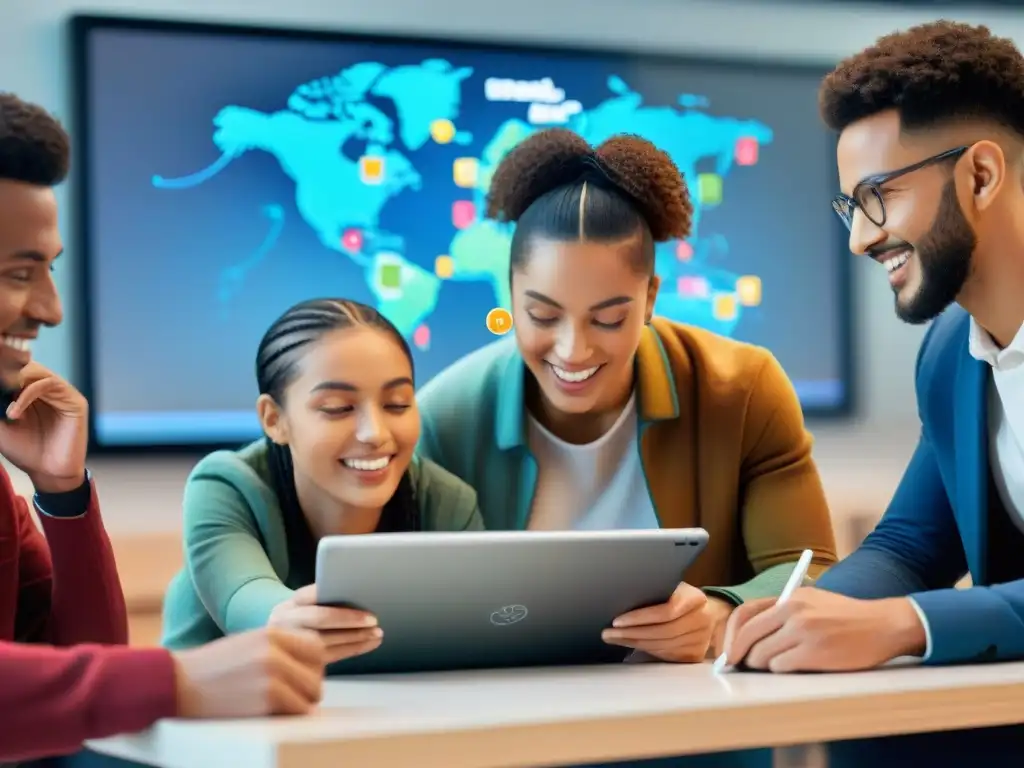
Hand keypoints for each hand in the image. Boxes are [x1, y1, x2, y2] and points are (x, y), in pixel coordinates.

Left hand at [0, 363, 87, 493]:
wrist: (48, 473)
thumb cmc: (24, 450)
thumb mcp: (0, 423)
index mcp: (31, 390)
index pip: (14, 369)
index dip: (1, 372)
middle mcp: (48, 388)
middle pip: (23, 365)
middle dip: (4, 376)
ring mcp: (63, 392)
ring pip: (35, 371)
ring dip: (12, 383)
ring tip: (2, 405)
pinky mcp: (74, 400)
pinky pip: (48, 384)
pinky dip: (26, 394)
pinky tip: (14, 412)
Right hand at [173, 627, 326, 716]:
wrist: (178, 684)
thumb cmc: (214, 668)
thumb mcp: (249, 644)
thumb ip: (281, 648)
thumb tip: (316, 663)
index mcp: (272, 633)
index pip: (315, 647)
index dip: (311, 665)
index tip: (300, 676)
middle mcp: (275, 650)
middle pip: (317, 671)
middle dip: (308, 687)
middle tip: (289, 695)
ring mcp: (272, 672)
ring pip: (312, 693)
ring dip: (300, 703)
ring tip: (278, 704)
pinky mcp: (267, 696)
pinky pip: (298, 709)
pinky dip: (289, 714)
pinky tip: (268, 712)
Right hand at [268, 584, 382, 662]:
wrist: (270, 651)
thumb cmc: (296, 621)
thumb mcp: (297, 609)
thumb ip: (318, 601)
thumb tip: (354, 591)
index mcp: (286, 607)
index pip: (311, 596)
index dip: (331, 595)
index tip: (356, 596)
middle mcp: (285, 625)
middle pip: (320, 619)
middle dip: (348, 619)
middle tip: (372, 620)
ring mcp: (290, 647)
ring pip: (328, 640)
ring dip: (356, 637)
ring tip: (377, 633)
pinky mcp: (302, 664)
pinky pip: (332, 655)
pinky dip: (354, 649)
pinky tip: (370, 643)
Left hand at [603, 582, 725, 662]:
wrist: (710, 611)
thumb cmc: (681, 595)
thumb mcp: (672, 586)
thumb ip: (655, 592)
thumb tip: (621, 598)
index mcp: (695, 598)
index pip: (665, 611)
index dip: (640, 618)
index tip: (617, 621)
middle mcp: (701, 620)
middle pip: (662, 632)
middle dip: (631, 634)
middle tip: (608, 633)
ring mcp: (701, 640)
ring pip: (662, 646)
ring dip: (634, 644)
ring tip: (614, 639)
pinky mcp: (695, 655)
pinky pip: (666, 656)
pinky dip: (647, 651)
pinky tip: (631, 646)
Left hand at [721, 587, 926, 672]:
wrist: (883, 625)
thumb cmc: (846, 617)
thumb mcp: (811, 602)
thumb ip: (781, 614)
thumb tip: (746, 638)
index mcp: (789, 598)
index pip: (745, 614)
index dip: (731, 635)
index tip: (728, 651)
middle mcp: (793, 611)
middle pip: (747, 636)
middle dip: (740, 655)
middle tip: (741, 665)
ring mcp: (804, 631)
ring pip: (762, 656)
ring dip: (765, 665)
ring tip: (780, 663)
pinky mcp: (815, 653)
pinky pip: (780, 667)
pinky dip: (782, 671)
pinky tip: (797, 666)